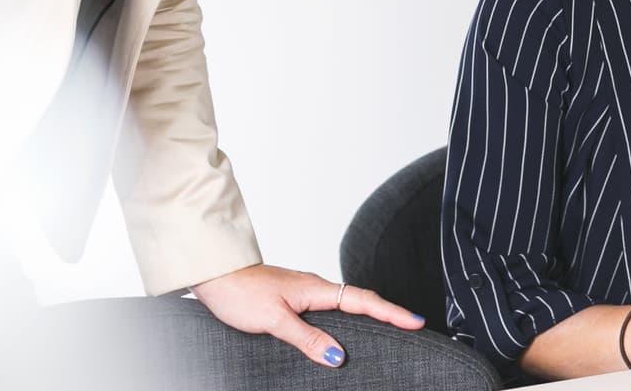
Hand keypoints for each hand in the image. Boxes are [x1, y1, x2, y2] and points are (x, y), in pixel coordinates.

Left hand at [192, 263, 424, 367]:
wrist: (214, 275)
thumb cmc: (240, 293)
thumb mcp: (273, 320)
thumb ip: (306, 338)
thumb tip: (337, 356)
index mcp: (316, 290)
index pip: (363, 302)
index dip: (392, 313)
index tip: (416, 322)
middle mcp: (315, 288)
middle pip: (361, 300)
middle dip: (390, 312)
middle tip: (414, 325)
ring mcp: (305, 291)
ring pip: (346, 303)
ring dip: (370, 314)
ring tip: (391, 327)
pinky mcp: (294, 297)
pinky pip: (330, 307)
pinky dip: (348, 316)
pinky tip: (345, 328)